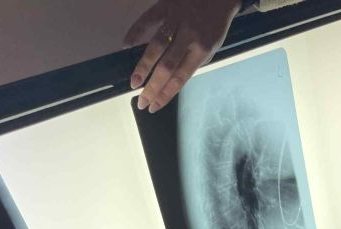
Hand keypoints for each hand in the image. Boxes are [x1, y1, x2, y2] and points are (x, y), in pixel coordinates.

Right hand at [123, 0, 241, 113]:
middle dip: (152, 87)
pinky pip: (148, 19)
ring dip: (143, 66)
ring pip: (156, 46)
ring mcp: (177, 20)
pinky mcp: (166, 5)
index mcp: (202, 50)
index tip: (153, 107)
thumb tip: (171, 82)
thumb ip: (192, 64)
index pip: (180, 78)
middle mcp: (189, 36)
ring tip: (134, 83)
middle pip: (166, 67)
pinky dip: (135, 31)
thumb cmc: (214, 25)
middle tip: (140, 101)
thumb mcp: (211, 49)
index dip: (165, 95)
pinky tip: (126, 45)